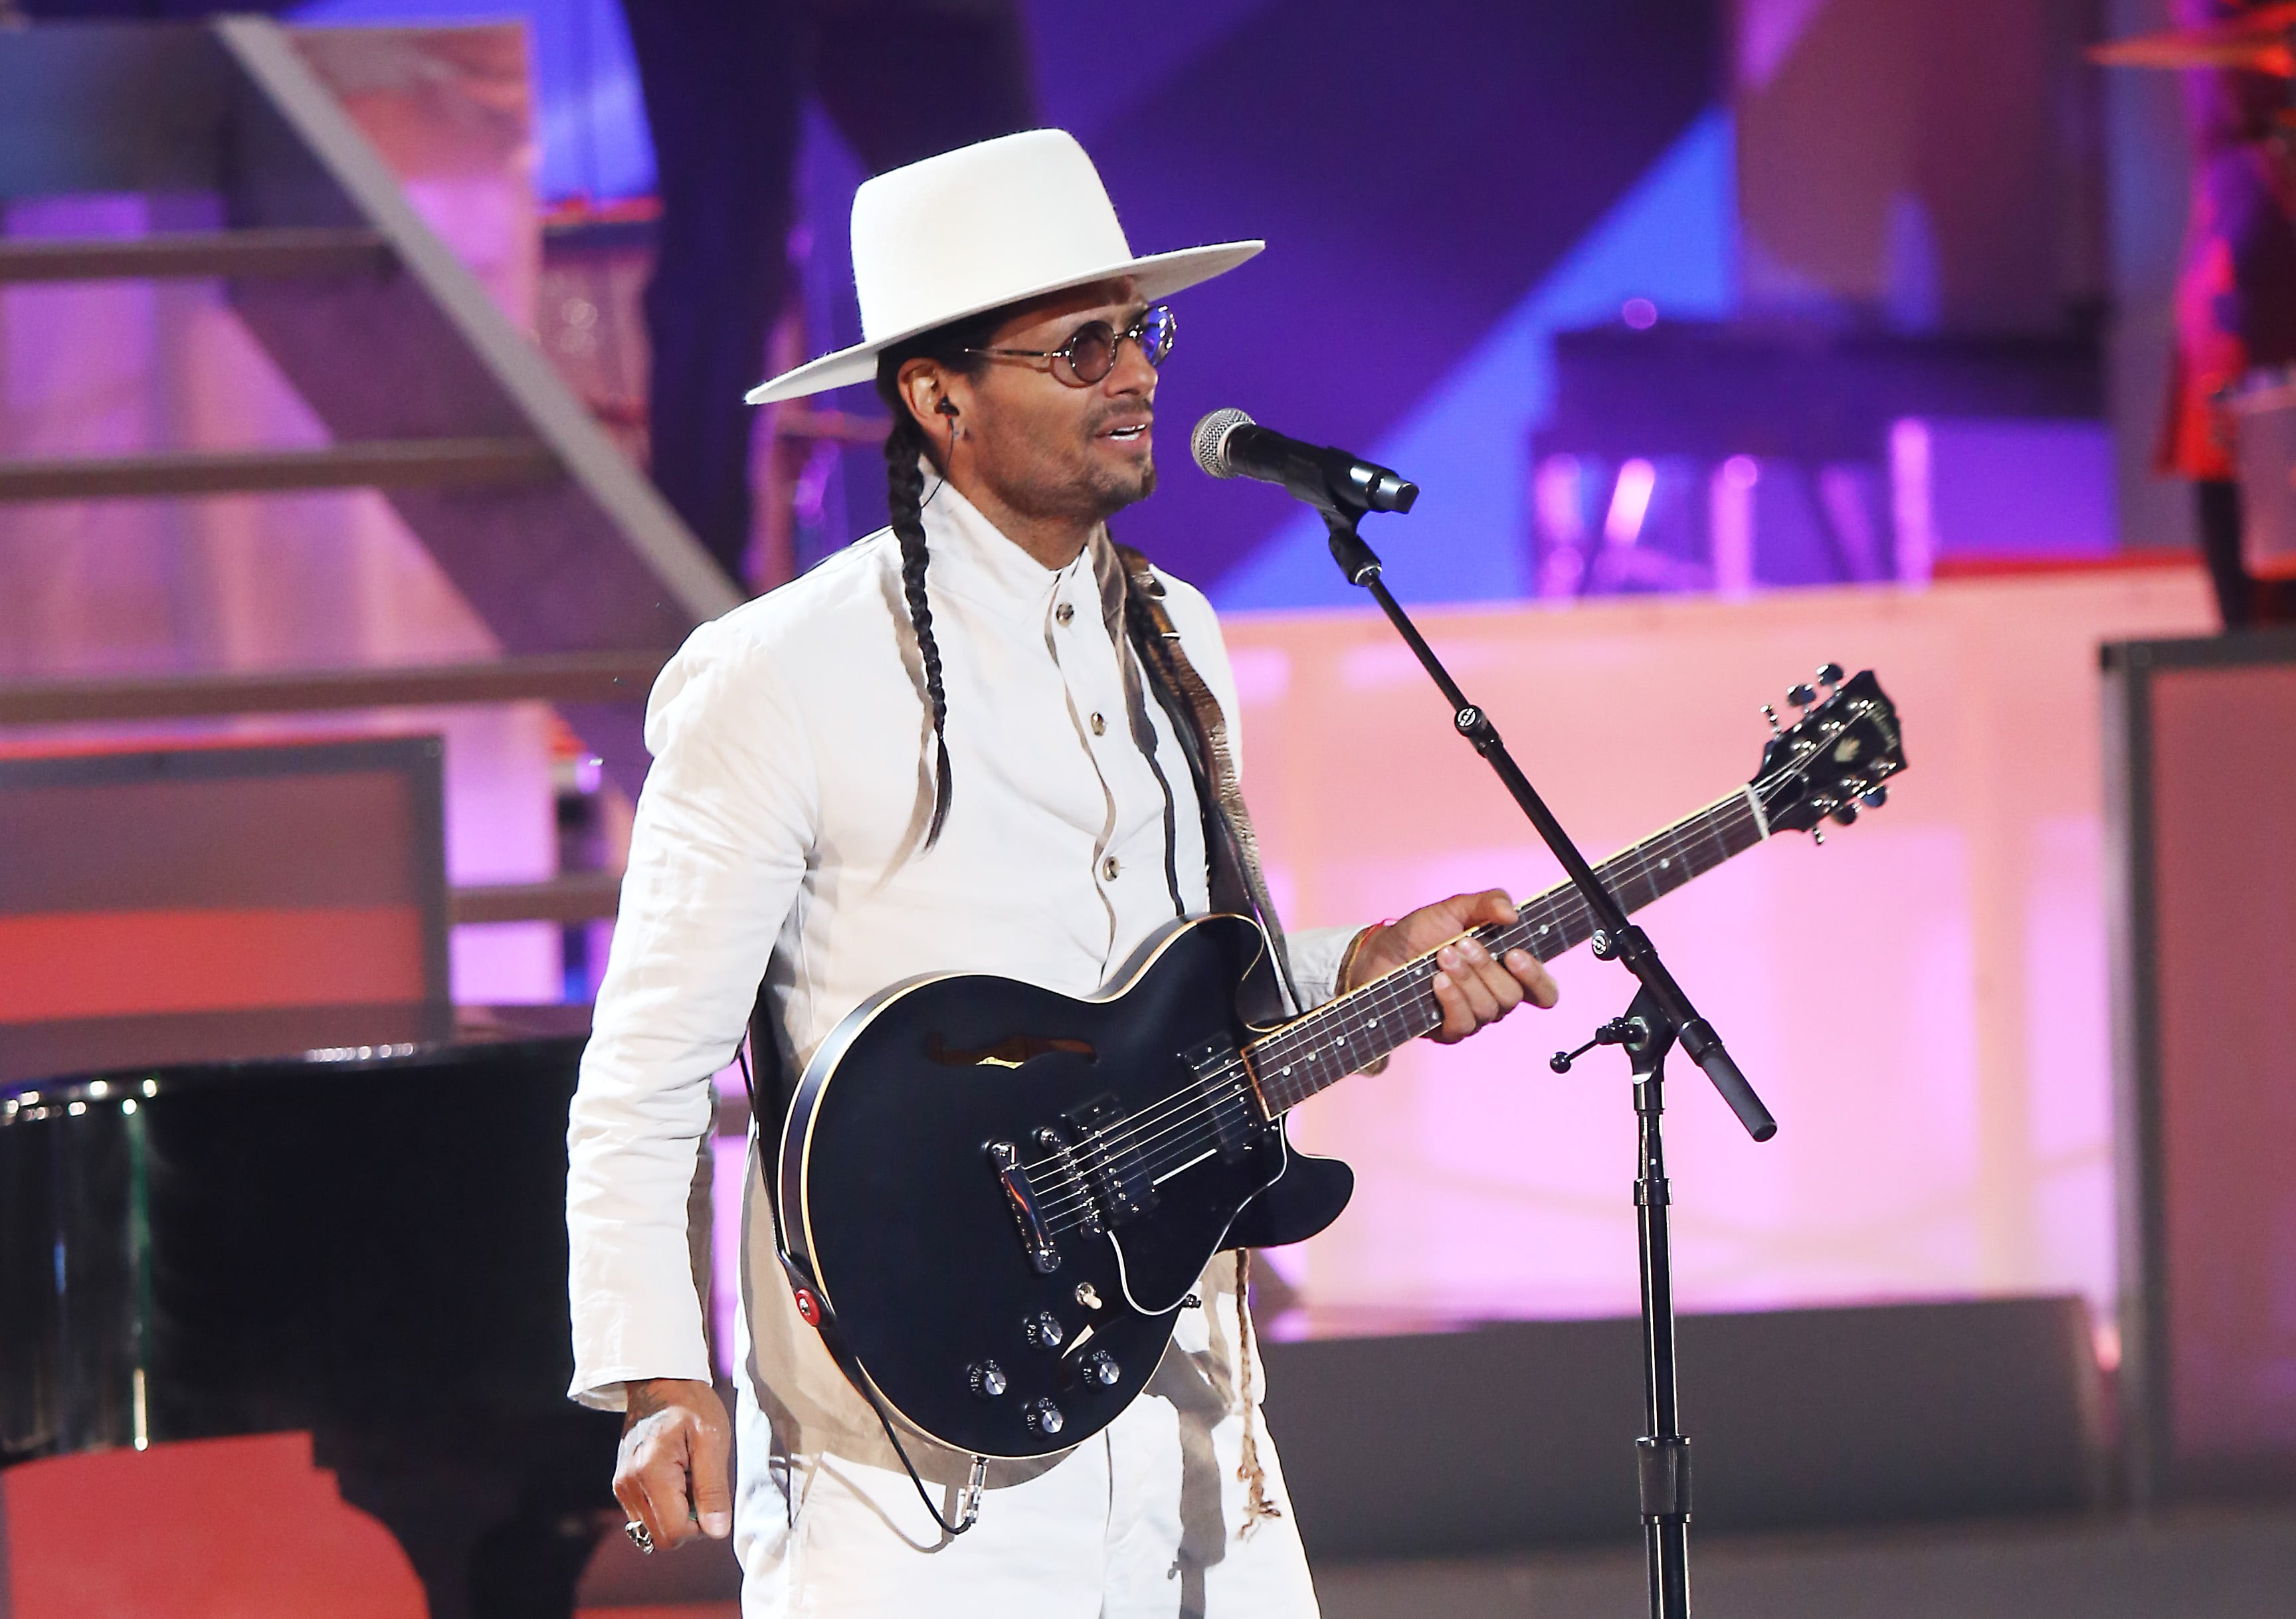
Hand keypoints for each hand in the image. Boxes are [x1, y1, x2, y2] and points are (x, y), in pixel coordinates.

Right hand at [614, 1377, 732, 1548]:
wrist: (661, 1382)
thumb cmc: (690, 1405)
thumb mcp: (712, 1440)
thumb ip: (713, 1489)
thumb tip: (716, 1531)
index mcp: (651, 1474)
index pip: (675, 1533)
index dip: (701, 1526)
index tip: (711, 1496)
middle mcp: (629, 1485)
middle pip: (662, 1537)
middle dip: (688, 1522)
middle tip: (700, 1484)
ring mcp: (622, 1487)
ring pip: (653, 1530)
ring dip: (676, 1513)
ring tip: (688, 1476)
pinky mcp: (622, 1485)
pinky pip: (646, 1515)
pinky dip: (665, 1505)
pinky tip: (676, 1476)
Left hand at [1343, 889, 1557, 1042]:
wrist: (1381, 951)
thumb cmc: (1422, 932)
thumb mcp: (1456, 908)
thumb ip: (1488, 903)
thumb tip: (1512, 913)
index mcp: (1506, 971)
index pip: (1542, 990)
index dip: (1537, 978)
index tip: (1516, 955)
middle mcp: (1494, 997)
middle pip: (1512, 997)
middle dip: (1487, 967)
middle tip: (1462, 943)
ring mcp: (1472, 1017)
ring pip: (1488, 1009)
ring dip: (1466, 979)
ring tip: (1443, 955)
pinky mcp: (1448, 1030)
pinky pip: (1463, 1024)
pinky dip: (1452, 999)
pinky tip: (1437, 981)